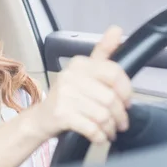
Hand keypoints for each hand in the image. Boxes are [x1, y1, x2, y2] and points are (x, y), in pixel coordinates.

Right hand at [37, 26, 132, 143]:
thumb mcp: (84, 73)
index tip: (126, 101)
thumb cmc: (67, 97)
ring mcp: (65, 95)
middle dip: (120, 115)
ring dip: (110, 128)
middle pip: (110, 98)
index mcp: (79, 64)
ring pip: (102, 115)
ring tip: (109, 130)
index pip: (114, 72)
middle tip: (120, 122)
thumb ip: (103, 53)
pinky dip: (100, 136)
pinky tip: (100, 136)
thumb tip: (117, 29)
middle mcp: (70, 76)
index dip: (126, 90)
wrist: (41, 119)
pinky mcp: (62, 114)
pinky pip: (92, 128)